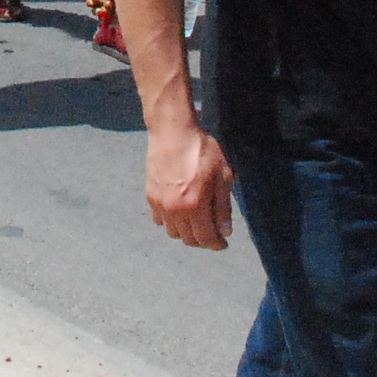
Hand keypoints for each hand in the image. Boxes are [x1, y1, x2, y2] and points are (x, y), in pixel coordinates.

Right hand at [144, 125, 236, 250]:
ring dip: (186, 232)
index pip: (206, 239)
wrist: (172, 131)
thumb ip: (223, 206)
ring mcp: (160, 204)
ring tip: (196, 220)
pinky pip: (160, 220)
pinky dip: (171, 221)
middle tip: (212, 230)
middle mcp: (175, 210)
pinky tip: (179, 210)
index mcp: (196, 205)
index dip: (217, 244)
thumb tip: (225, 231)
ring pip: (173, 233)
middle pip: (189, 240)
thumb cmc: (201, 149)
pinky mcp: (150, 196)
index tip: (223, 242)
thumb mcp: (222, 175)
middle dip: (203, 240)